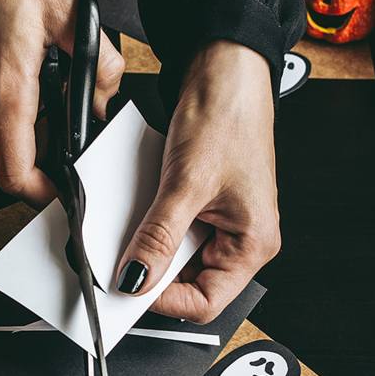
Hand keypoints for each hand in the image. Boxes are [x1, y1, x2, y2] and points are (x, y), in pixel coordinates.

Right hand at [0, 0, 124, 208]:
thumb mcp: (74, 15)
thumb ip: (99, 66)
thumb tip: (105, 99)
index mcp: (5, 85)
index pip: (14, 171)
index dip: (39, 193)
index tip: (58, 193)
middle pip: (5, 151)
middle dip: (38, 148)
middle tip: (62, 123)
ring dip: (19, 119)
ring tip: (42, 81)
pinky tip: (18, 62)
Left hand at [115, 40, 280, 323]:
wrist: (224, 72)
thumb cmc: (228, 117)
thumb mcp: (185, 185)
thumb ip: (158, 238)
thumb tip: (134, 279)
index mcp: (254, 244)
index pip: (206, 303)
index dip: (164, 300)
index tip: (129, 286)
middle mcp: (242, 240)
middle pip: (188, 282)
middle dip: (152, 272)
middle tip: (120, 259)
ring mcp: (221, 223)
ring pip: (175, 257)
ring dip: (148, 247)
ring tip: (132, 225)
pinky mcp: (202, 205)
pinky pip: (170, 230)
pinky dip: (149, 225)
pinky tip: (139, 209)